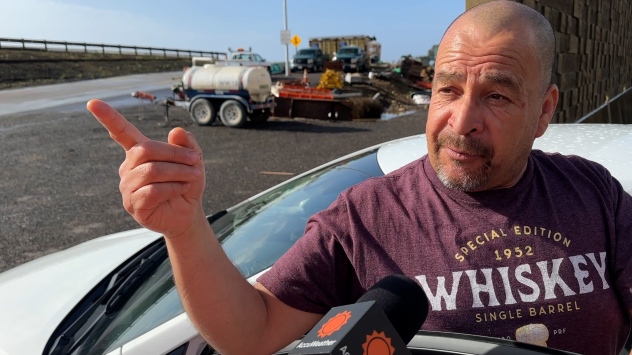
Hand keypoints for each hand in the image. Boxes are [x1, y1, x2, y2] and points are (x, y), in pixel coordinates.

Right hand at [87, 99, 205, 238]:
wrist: (188, 214)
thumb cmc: (186, 184)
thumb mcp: (193, 160)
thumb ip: (187, 144)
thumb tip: (176, 131)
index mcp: (139, 152)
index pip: (121, 132)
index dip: (108, 117)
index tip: (92, 102)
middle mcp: (128, 168)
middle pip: (145, 150)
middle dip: (174, 154)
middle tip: (196, 161)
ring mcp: (128, 187)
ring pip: (150, 171)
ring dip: (177, 172)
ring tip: (193, 176)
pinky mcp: (133, 205)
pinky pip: (152, 191)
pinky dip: (172, 188)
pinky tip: (181, 189)